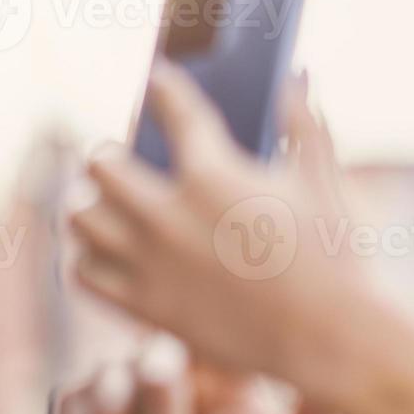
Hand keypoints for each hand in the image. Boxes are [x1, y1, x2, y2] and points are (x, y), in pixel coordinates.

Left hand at [70, 61, 374, 399]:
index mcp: (212, 173)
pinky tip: (110, 251)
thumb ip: (303, 122)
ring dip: (89, 203)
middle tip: (118, 156)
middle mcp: (167, 215)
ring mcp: (150, 263)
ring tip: (103, 204)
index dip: (164, 87)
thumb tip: (295, 76)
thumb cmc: (333, 255)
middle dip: (109, 153)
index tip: (160, 80)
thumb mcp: (322, 179)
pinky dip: (88, 257)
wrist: (327, 337)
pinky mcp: (145, 306)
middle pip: (100, 164)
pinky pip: (84, 273)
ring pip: (81, 217)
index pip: (172, 108)